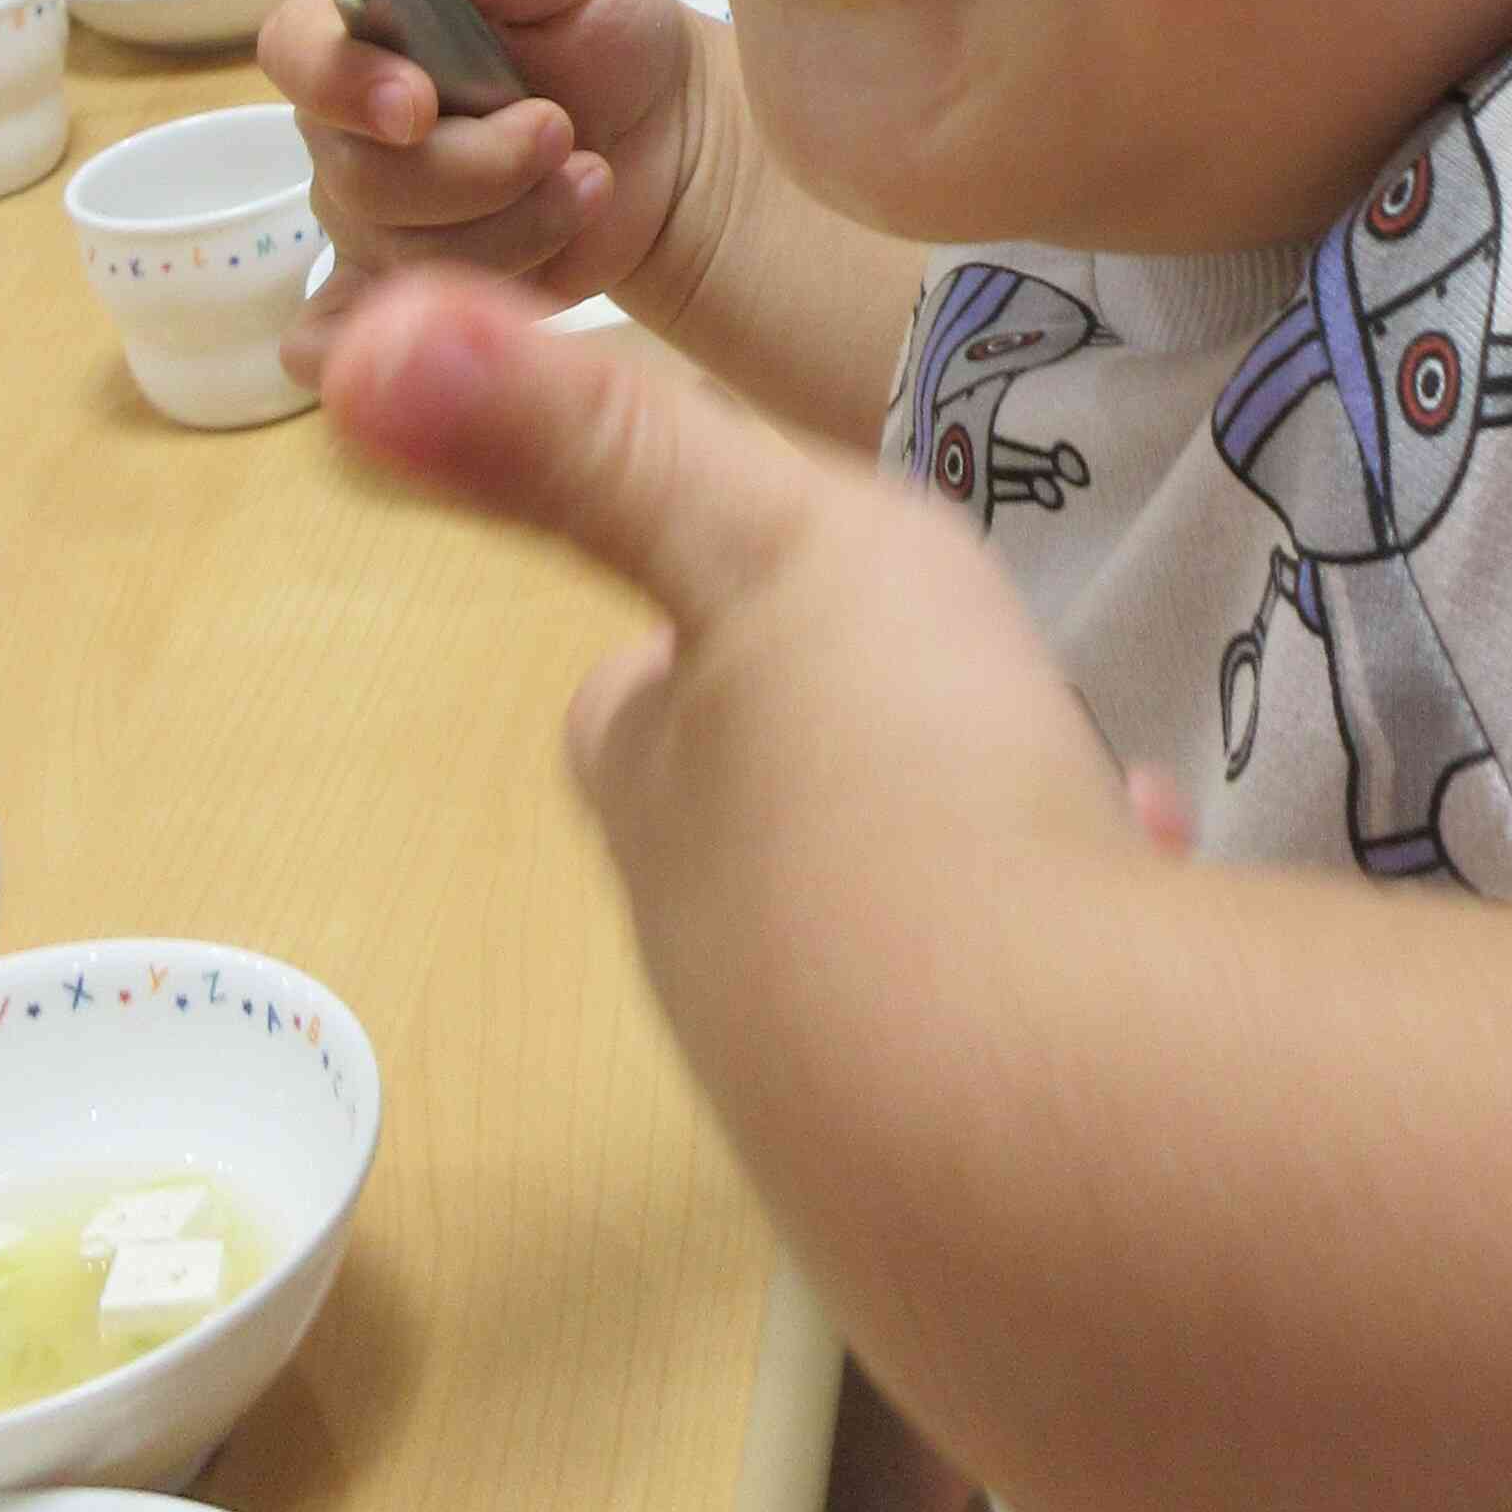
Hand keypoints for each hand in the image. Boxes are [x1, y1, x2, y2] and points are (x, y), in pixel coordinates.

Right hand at [261, 0, 699, 383]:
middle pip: (360, 176)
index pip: (294, 54)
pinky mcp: (411, 296)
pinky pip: (337, 340)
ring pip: (404, 256)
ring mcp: (372, 222)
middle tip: (563, 133)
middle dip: (480, 166)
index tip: (419, 105)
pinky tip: (441, 328)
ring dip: (518, 224)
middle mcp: (348, 131)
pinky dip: (366, 346)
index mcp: (367, 32)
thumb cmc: (610, 35)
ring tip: (588, 181)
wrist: (673, 140)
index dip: (343, 85)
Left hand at [316, 262, 1138, 1064]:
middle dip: (877, 768)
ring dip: (994, 865)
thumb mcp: (763, 543)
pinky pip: (1027, 1032)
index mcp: (667, 798)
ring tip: (1097, 810)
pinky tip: (1154, 916)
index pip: (634, 711)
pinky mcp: (983, 1167)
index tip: (789, 600)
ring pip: (914, 936)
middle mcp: (728, 958)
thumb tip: (357, 344)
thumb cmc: (898, 778)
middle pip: (778, 827)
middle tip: (979, 707)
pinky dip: (1084, 965)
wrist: (1040, 1108)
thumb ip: (596, 441)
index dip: (696, 647)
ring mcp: (850, 1080)